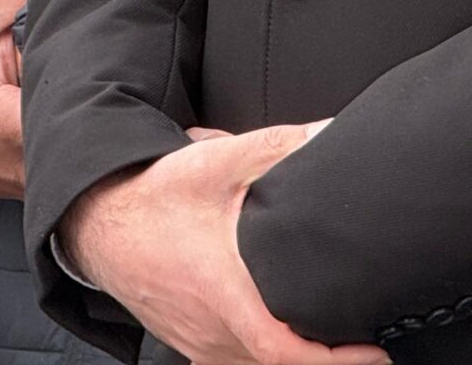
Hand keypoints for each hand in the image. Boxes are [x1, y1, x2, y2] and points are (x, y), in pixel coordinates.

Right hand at [58, 124, 389, 364]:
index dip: (335, 361)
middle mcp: (212, 331)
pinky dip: (262, 358)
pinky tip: (282, 340)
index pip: (284, 351)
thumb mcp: (214, 163)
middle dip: (326, 358)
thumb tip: (329, 131)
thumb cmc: (152, 198)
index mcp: (223, 294)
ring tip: (333, 338)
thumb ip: (276, 146)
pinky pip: (232, 363)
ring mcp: (199, 343)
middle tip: (367, 338)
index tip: (374, 352)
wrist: (98, 221)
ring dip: (293, 357)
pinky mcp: (190, 344)